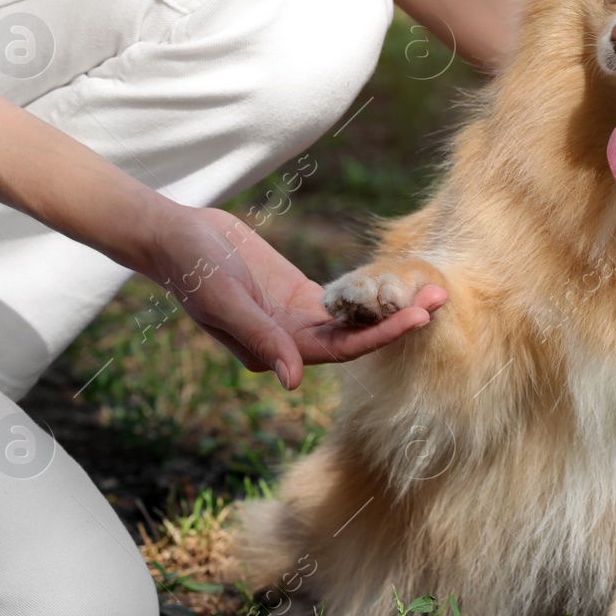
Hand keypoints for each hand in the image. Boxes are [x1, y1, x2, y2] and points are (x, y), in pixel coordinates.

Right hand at [136, 205, 445, 388]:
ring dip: (391, 304)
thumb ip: (259, 339)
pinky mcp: (298, 292)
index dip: (381, 336)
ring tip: (432, 286)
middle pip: (357, 337)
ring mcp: (295, 316)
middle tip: (442, 296)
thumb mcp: (224, 302)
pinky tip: (401, 278)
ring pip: (354, 318)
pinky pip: (342, 298)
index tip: (418, 317)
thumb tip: (293, 380)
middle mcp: (291, 341)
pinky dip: (370, 291)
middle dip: (399, 319)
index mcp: (274, 351)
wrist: (173, 235)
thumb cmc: (192, 270)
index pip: (340, 350)